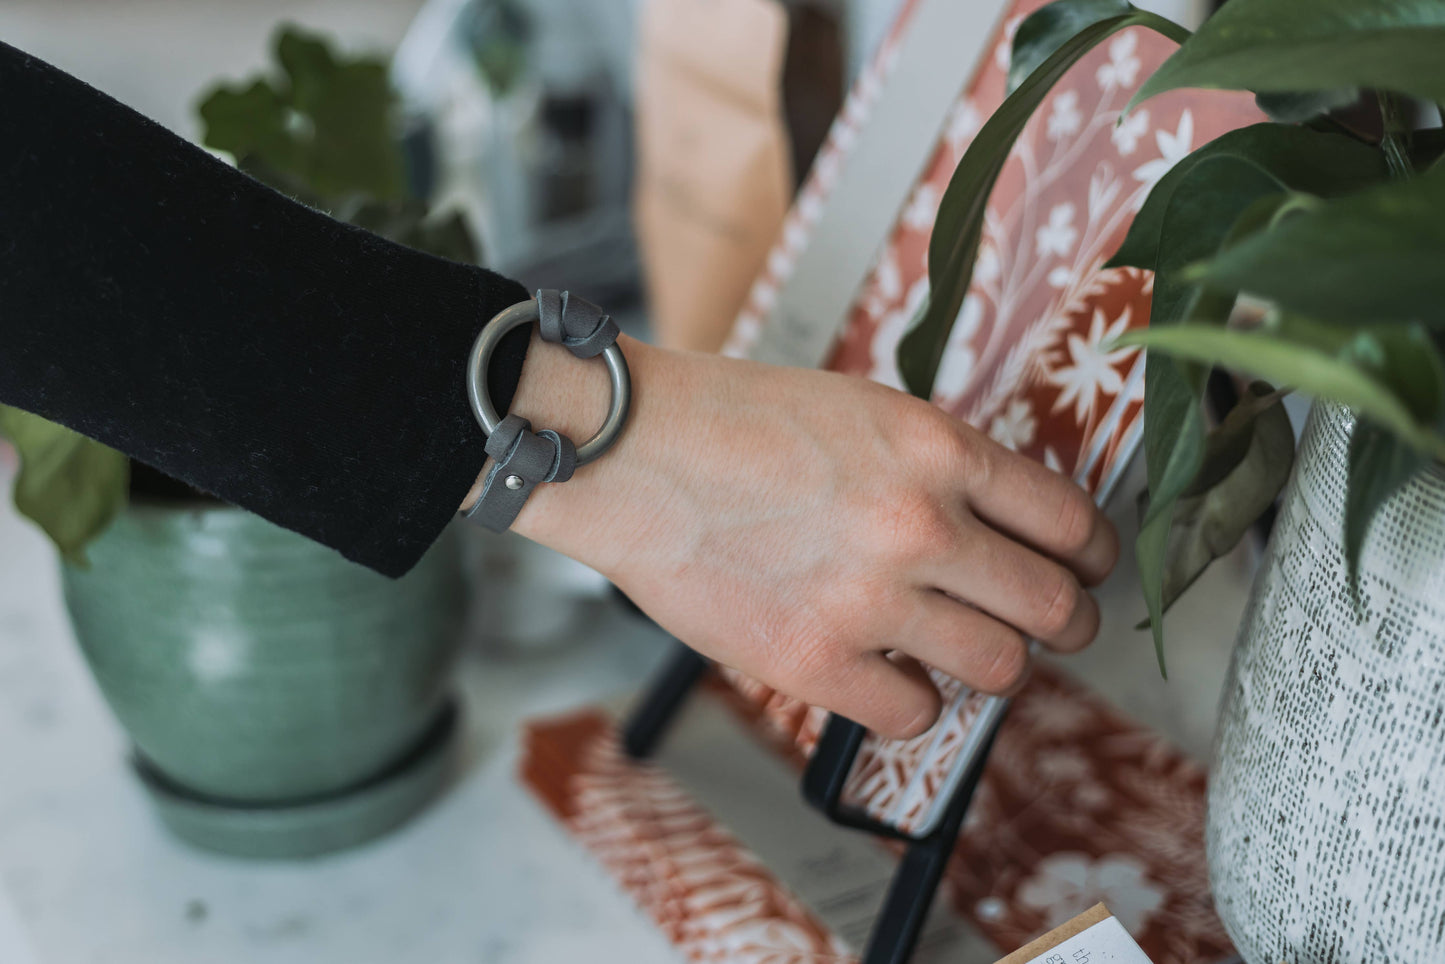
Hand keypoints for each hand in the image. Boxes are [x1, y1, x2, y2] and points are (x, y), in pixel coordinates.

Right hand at [494, 334, 1118, 738]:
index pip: (1069, 520)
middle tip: (1062, 628)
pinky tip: (887, 676)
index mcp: (937, 450)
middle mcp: (920, 525)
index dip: (1094, 555)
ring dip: (994, 666)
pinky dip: (911, 701)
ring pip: (999, 668)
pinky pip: (913, 713)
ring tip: (969, 655)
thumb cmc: (732, 420)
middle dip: (1072, 624)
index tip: (1088, 569)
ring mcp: (869, 600)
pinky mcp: (815, 661)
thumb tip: (993, 524)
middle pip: (1055, 606)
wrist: (633, 454)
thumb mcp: (861, 409)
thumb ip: (936, 464)